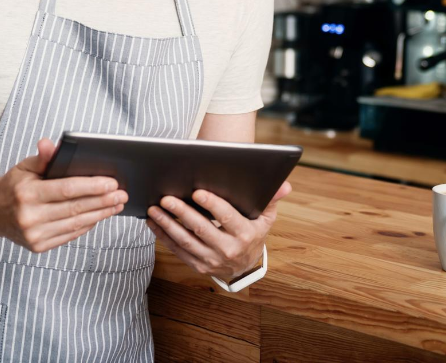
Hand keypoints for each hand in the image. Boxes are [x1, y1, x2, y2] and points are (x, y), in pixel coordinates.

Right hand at [0, 139, 127, 252]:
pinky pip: (70, 235)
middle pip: (76, 207)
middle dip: (103, 200)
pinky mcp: (39, 247)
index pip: (67, 189)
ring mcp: (34, 234)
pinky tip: (100, 216)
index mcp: (28, 194)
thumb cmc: (14, 188)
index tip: (112, 183)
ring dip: (101, 214)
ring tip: (117, 205)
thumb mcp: (24, 168)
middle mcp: (30, 216)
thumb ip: (43, 157)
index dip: (92, 186)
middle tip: (122, 194)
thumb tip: (50, 143)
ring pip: (76, 223)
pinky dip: (88, 225)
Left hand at [146, 181, 291, 280]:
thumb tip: (285, 184)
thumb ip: (272, 198)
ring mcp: (211, 260)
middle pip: (202, 229)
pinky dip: (163, 236)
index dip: (212, 205)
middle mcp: (228, 250)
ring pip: (186, 241)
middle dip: (182, 213)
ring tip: (155, 209)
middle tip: (167, 198)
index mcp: (245, 234)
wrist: (245, 266)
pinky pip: (177, 250)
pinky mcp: (198, 265)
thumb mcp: (266, 217)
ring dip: (168, 224)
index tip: (197, 191)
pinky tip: (153, 222)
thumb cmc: (254, 232)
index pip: (227, 217)